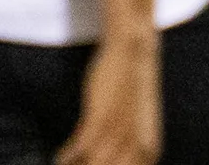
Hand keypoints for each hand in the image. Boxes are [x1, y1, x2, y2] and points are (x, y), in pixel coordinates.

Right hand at [57, 35, 160, 164]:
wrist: (133, 54)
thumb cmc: (133, 86)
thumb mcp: (138, 123)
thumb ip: (130, 143)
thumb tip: (114, 156)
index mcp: (149, 151)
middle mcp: (137, 147)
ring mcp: (119, 133)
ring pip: (94, 164)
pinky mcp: (102, 119)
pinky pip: (81, 146)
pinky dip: (68, 155)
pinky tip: (59, 158)